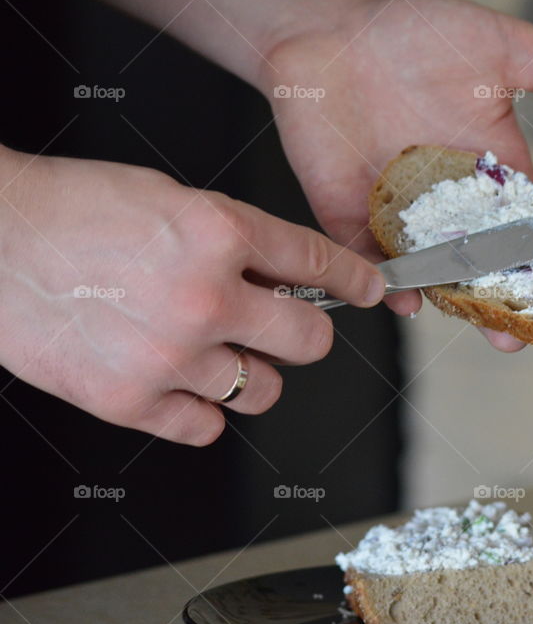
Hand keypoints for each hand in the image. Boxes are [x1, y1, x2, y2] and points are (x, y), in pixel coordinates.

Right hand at [0, 146, 383, 444]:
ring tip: (221, 353)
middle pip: (310, 342)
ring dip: (253, 373)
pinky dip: (204, 409)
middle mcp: (205, 297)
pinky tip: (184, 383)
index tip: (371, 291)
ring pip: (264, 392)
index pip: (318, 265)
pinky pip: (207, 427)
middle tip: (289, 328)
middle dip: (308, 334)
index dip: (355, 281)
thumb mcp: (170, 197)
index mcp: (218, 232)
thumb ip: (233, 237)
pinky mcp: (130, 401)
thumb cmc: (70, 209)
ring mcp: (169, 356)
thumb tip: (285, 271)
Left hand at [259, 0, 532, 351]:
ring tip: (475, 326)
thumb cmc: (422, 31)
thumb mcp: (512, 53)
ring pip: (432, 273)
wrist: (335, 22)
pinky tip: (403, 295)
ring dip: (452, 302)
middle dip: (500, 302)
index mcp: (495, 174)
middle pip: (484, 267)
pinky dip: (384, 280)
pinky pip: (369, 259)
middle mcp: (451, 203)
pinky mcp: (350, 214)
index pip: (530, 232)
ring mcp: (401, 214)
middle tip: (518, 337)